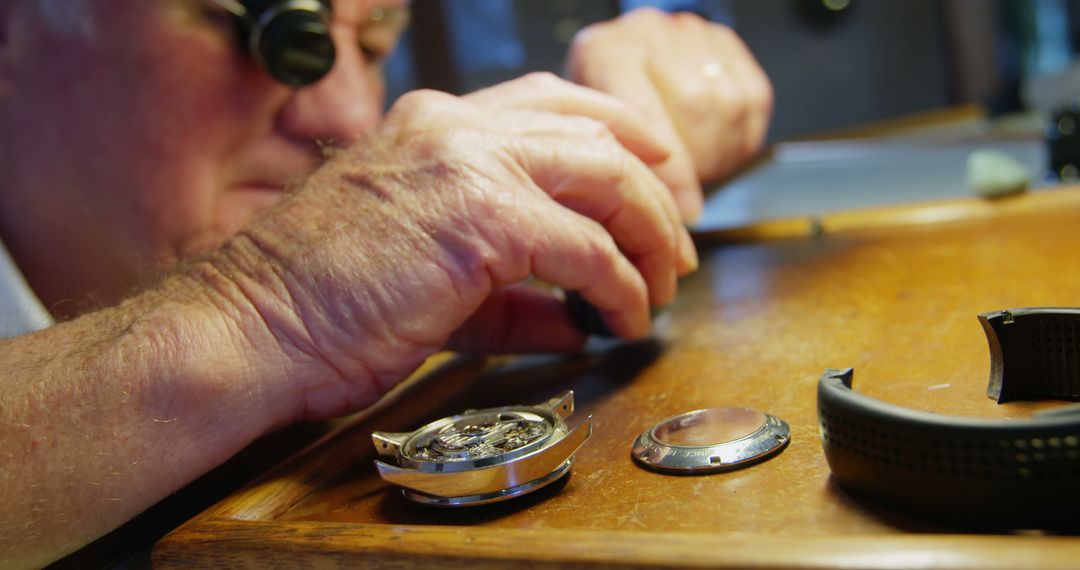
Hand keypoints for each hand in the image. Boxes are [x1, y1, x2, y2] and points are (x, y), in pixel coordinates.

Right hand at [213, 79, 696, 419]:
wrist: (253, 328)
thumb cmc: (320, 304)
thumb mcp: (427, 273)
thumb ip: (511, 288)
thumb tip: (579, 315)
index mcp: (436, 124)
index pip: (555, 104)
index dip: (621, 139)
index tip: (654, 183)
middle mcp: (457, 128)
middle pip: (599, 134)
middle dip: (655, 189)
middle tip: (677, 244)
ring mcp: (469, 165)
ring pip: (607, 178)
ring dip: (650, 235)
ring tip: (663, 284)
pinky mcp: (481, 220)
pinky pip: (587, 248)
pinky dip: (621, 285)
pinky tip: (625, 317)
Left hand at [567, 8, 772, 221]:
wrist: (621, 63)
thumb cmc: (601, 108)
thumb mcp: (589, 133)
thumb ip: (616, 163)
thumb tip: (650, 217)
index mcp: (605, 53)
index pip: (645, 114)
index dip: (672, 173)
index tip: (685, 212)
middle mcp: (649, 33)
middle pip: (693, 107)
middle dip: (698, 165)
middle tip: (689, 197)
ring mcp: (690, 33)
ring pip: (728, 105)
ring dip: (720, 154)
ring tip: (698, 171)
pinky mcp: (726, 44)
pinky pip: (753, 100)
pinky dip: (741, 139)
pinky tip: (717, 151)